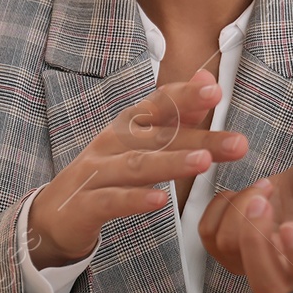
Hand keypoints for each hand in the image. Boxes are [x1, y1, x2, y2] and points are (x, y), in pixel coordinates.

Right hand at [27, 68, 248, 268]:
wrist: (55, 213)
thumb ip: (176, 114)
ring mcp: (97, 172)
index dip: (185, 96)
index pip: (159, 104)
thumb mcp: (140, 141)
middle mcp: (112, 143)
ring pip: (137, 165)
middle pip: (158, 137)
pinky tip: (161, 201)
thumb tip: (207, 78)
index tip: (215, 91)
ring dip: (171, 163)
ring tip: (203, 162)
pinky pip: (112, 201)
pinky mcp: (86, 205)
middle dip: (199, 138)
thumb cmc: (108, 172)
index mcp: (128, 125)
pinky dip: (136, 199)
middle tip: (237, 142)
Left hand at [198, 153, 292, 292]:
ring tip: (266, 186)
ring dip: (242, 209)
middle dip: (256, 242)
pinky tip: (242, 194)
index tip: (291, 226)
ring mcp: (255, 264)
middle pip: (266, 285)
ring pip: (231, 252)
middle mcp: (289, 273)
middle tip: (263, 200)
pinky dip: (219, 208)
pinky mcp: (229, 248)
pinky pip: (208, 236)